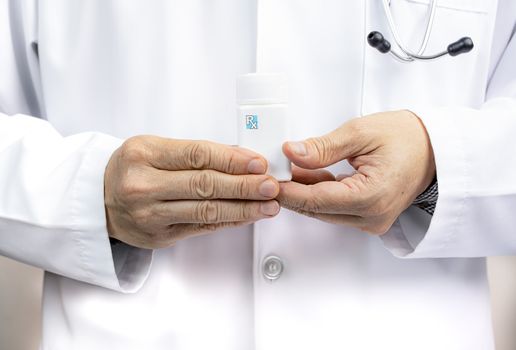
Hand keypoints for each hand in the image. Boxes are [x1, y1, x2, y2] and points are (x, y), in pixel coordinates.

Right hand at [104, 136, 279, 248]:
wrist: (98, 199)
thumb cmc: (132, 168)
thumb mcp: (154, 148)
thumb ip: (195, 153)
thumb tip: (243, 158)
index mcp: (143, 154)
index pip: (196, 155)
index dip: (232, 160)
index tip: (259, 163)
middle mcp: (143, 185)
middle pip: (204, 185)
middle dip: (244, 186)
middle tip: (271, 185)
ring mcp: (149, 215)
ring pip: (205, 211)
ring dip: (243, 208)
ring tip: (269, 204)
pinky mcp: (158, 237)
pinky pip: (201, 228)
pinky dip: (228, 222)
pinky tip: (248, 216)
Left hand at [277, 110, 434, 233]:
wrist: (435, 149)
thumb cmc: (407, 138)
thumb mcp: (360, 133)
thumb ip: (322, 147)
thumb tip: (291, 152)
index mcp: (371, 197)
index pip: (315, 200)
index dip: (286, 190)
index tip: (265, 179)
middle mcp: (372, 217)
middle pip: (316, 208)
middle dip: (290, 190)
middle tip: (271, 170)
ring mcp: (371, 221)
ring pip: (323, 210)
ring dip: (304, 190)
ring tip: (288, 167)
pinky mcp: (369, 218)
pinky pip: (335, 209)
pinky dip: (319, 192)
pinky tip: (309, 174)